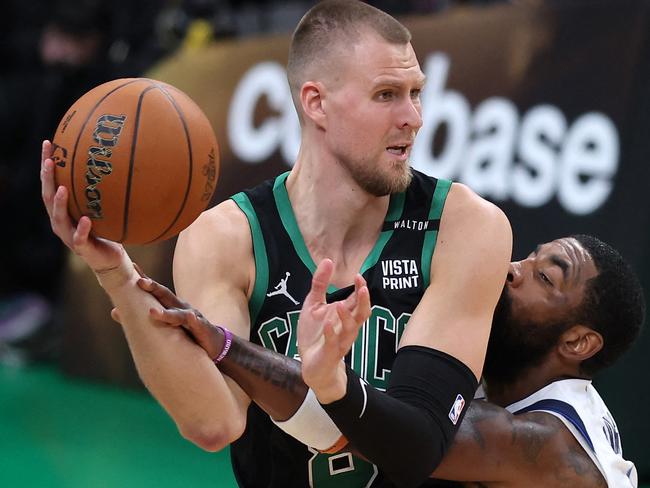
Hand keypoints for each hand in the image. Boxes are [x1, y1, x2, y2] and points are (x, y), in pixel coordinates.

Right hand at [40, 140, 126, 279]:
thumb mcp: (103, 207)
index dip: (47, 164)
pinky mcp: (81, 248)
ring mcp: (69, 236)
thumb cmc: (107, 231)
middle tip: (49, 161)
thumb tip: (117, 160)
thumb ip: (102, 190)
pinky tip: (85, 219)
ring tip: (62, 188)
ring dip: (59, 203)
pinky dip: (81, 228)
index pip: (51, 183)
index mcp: (63, 210)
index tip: (48, 143)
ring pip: (58, 218)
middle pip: (48, 197)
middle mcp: (61, 221)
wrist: (110, 260)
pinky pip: (79, 238)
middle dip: (47, 179)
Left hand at [112, 266, 224, 358]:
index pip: (155, 290)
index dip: (144, 279)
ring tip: (152, 312)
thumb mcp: (163, 323)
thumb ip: (140, 317)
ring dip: (166, 312)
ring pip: (178, 313)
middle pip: (165, 295)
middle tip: (140, 282)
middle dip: (154, 288)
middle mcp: (180, 306)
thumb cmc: (185, 331)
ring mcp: (192, 316)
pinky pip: (197, 324)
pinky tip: (191, 317)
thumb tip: (113, 311)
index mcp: (170, 304)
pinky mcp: (202, 328)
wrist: (212, 343)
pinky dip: (193, 321)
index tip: (132, 267)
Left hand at [297, 259, 369, 403]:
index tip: (359, 276)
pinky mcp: (329, 353)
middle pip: (362, 314)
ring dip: (347, 317)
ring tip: (340, 304)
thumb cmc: (315, 333)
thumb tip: (328, 260)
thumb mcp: (314, 304)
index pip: (358, 300)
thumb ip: (320, 284)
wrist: (311, 364)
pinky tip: (327, 324)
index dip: (360, 288)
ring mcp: (340, 341)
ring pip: (351, 329)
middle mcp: (347, 327)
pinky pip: (333, 344)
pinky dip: (331, 334)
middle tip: (362, 287)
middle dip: (363, 301)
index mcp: (345, 315)